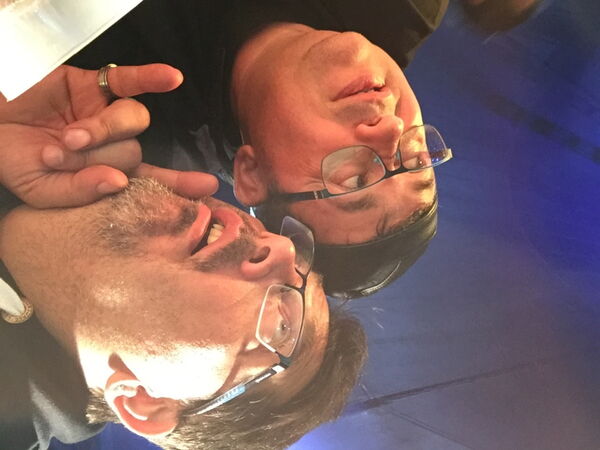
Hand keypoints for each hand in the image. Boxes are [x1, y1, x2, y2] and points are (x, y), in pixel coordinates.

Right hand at [0, 64, 217, 207]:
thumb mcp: (43, 191)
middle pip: (134, 150)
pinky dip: (150, 77)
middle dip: (100, 156)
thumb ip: (81, 191)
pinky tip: (171, 77)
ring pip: (132, 120)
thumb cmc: (15, 162)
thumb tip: (119, 184)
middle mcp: (114, 144)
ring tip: (68, 138)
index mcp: (108, 172)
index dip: (180, 183)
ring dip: (103, 131)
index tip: (208, 186)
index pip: (153, 180)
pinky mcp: (93, 85)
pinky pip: (128, 79)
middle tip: (62, 156)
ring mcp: (106, 113)